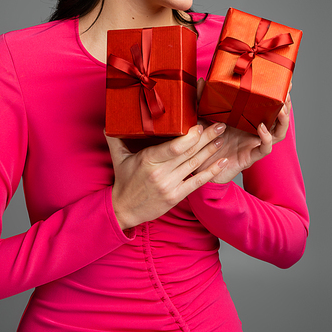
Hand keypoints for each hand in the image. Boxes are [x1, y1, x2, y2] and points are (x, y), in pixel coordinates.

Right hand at [105, 124, 229, 229]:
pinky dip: (211, 171)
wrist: (123, 210)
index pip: (173, 147)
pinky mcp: (176, 196)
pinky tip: (222, 161)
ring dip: (211, 150)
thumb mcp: (118, 157)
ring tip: (222, 138)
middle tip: (220, 125)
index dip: (190, 136)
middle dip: (206, 137)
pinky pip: (197, 181)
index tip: (200, 125)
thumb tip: (109, 121)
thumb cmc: (123, 181)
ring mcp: (170, 185)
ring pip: (194, 164)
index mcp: (148, 159)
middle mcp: (160, 173)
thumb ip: (115, 138)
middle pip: (188, 152)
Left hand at [194, 78, 291, 183]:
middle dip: (286, 103)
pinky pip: (265, 148)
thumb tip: (202, 80)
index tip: (282, 77)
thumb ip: (201, 99)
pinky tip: (262, 128)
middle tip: (287, 90)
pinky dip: (266, 138)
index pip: (267, 104)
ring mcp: (255, 143)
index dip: (277, 93)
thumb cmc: (203, 141)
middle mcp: (254, 130)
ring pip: (279, 132)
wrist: (198, 166)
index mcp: (247, 118)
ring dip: (283, 120)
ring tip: (282, 107)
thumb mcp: (201, 116)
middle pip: (279, 116)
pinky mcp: (251, 156)